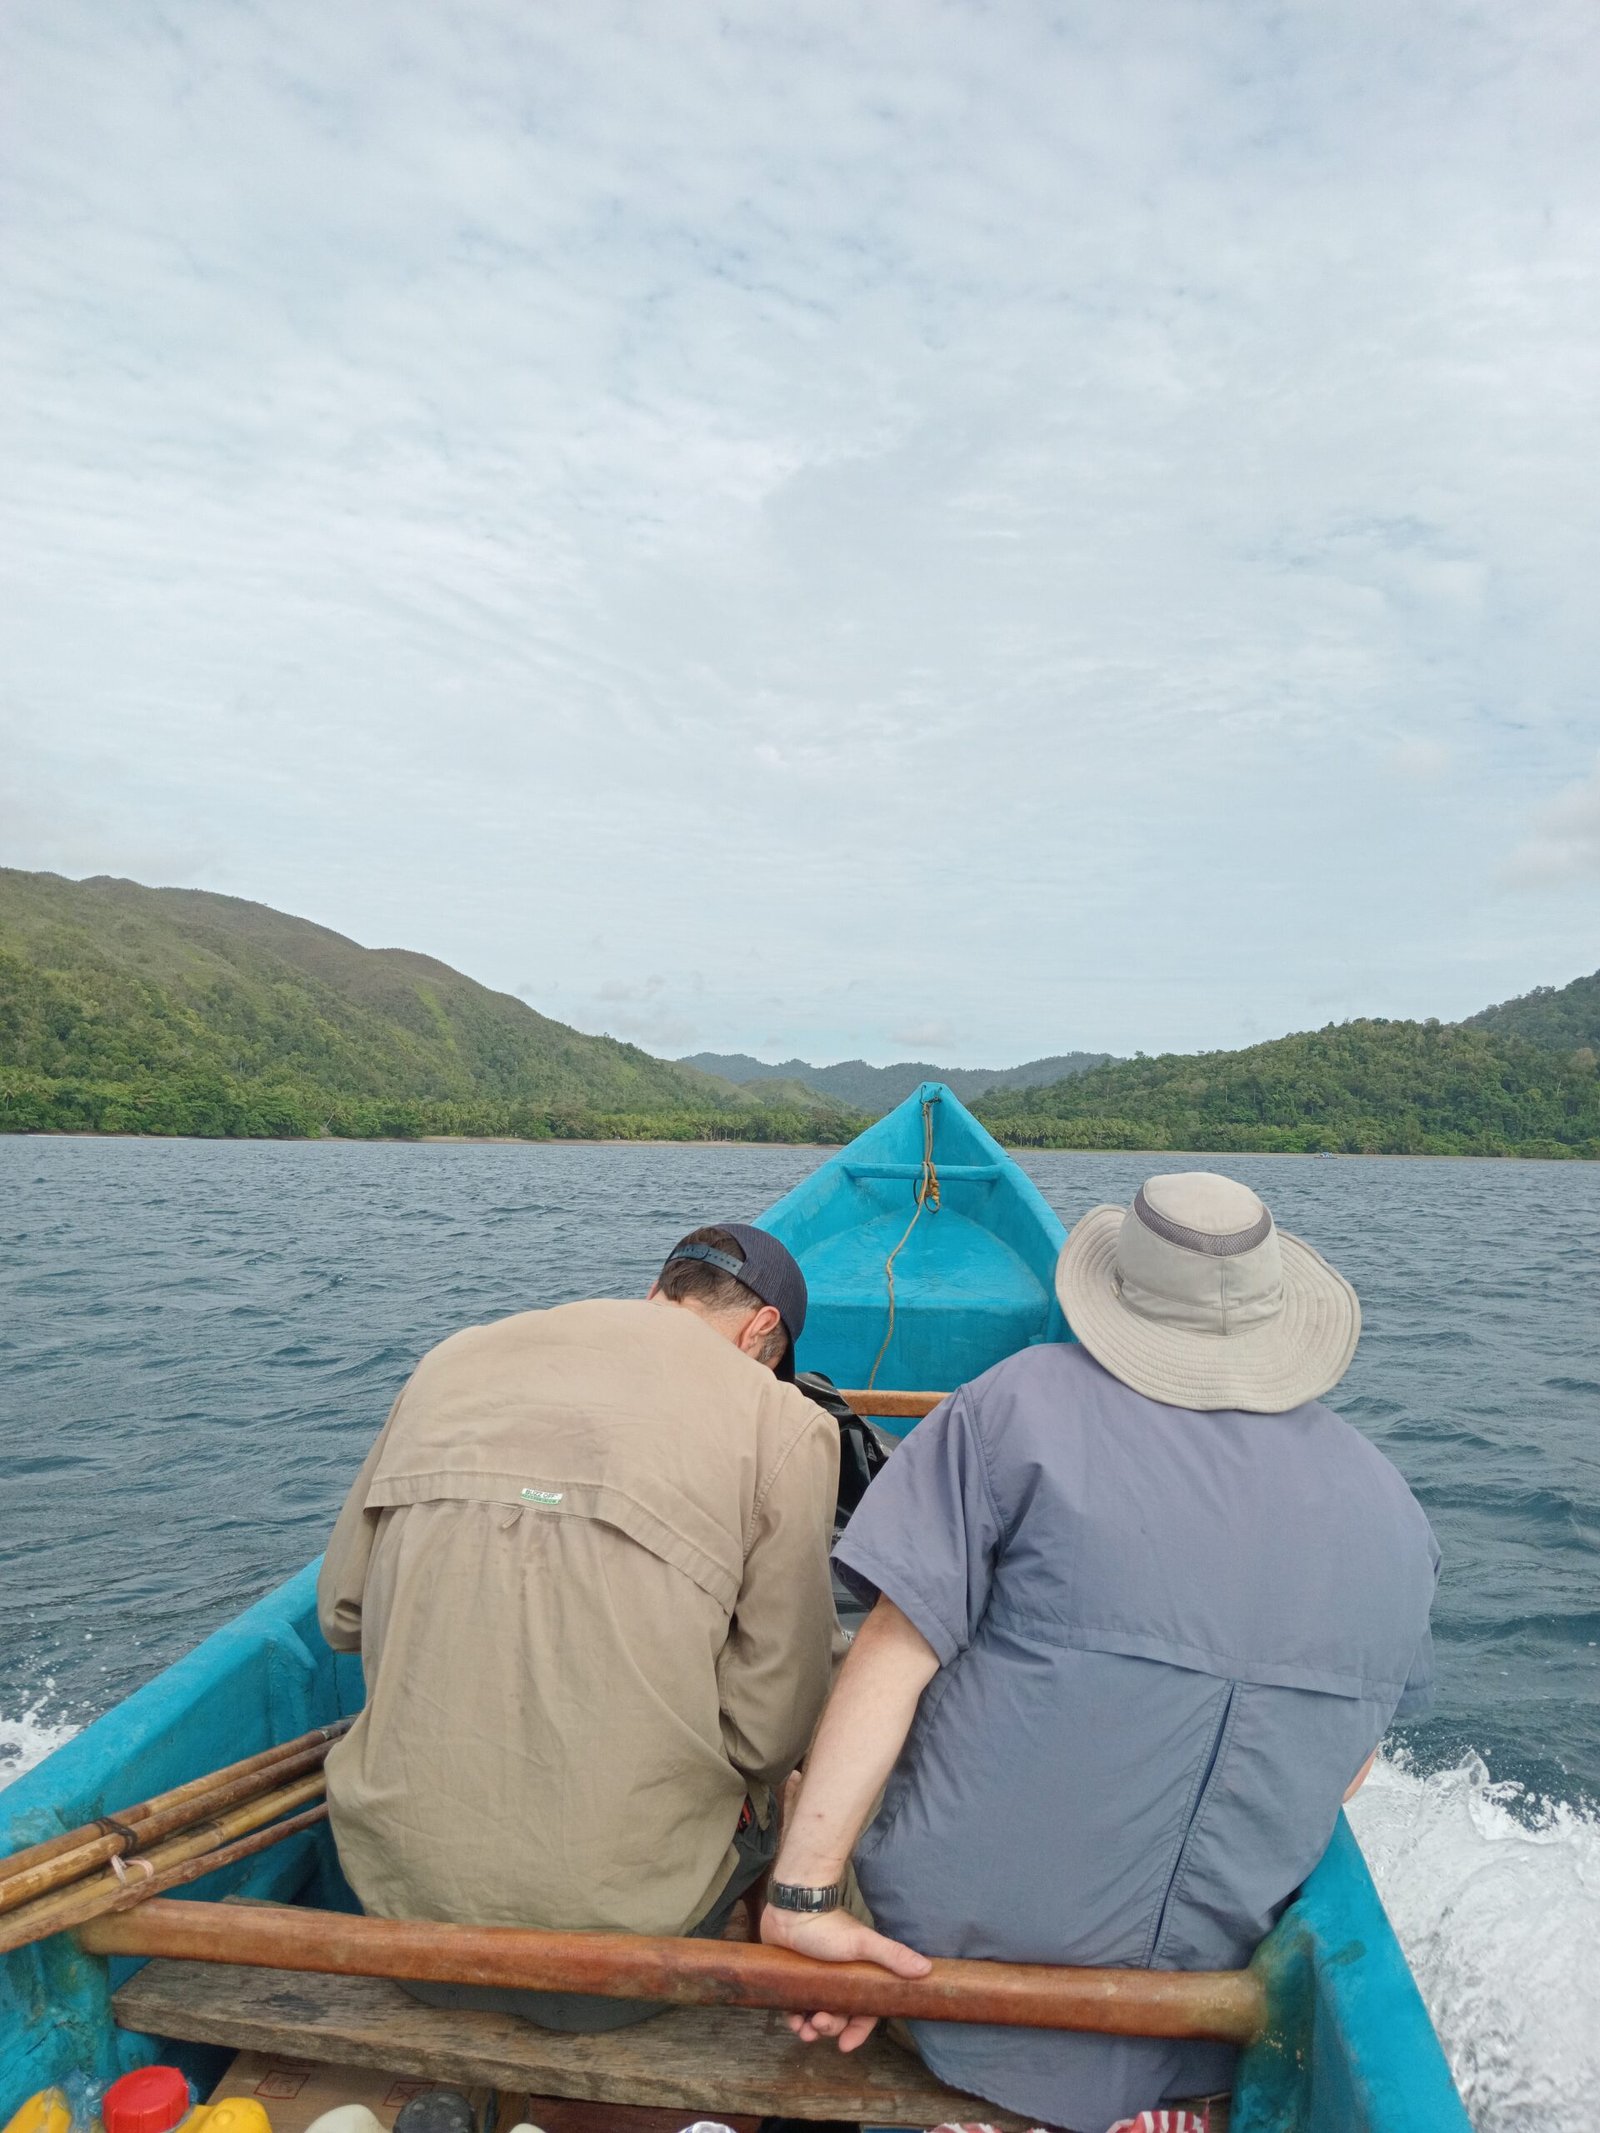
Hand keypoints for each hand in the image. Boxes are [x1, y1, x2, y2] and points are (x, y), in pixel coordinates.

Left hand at [760, 1901, 931, 2051]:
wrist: (793, 1908)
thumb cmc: (829, 1926)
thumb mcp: (863, 1943)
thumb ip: (893, 1956)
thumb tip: (927, 1969)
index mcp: (858, 1976)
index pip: (863, 2012)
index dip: (857, 2031)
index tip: (846, 2046)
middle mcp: (838, 1981)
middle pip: (838, 2017)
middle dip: (830, 2028)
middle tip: (820, 2023)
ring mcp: (816, 1980)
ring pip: (815, 2015)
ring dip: (811, 2029)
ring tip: (804, 2030)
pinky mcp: (795, 1978)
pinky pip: (795, 2008)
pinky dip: (794, 2018)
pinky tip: (792, 2020)